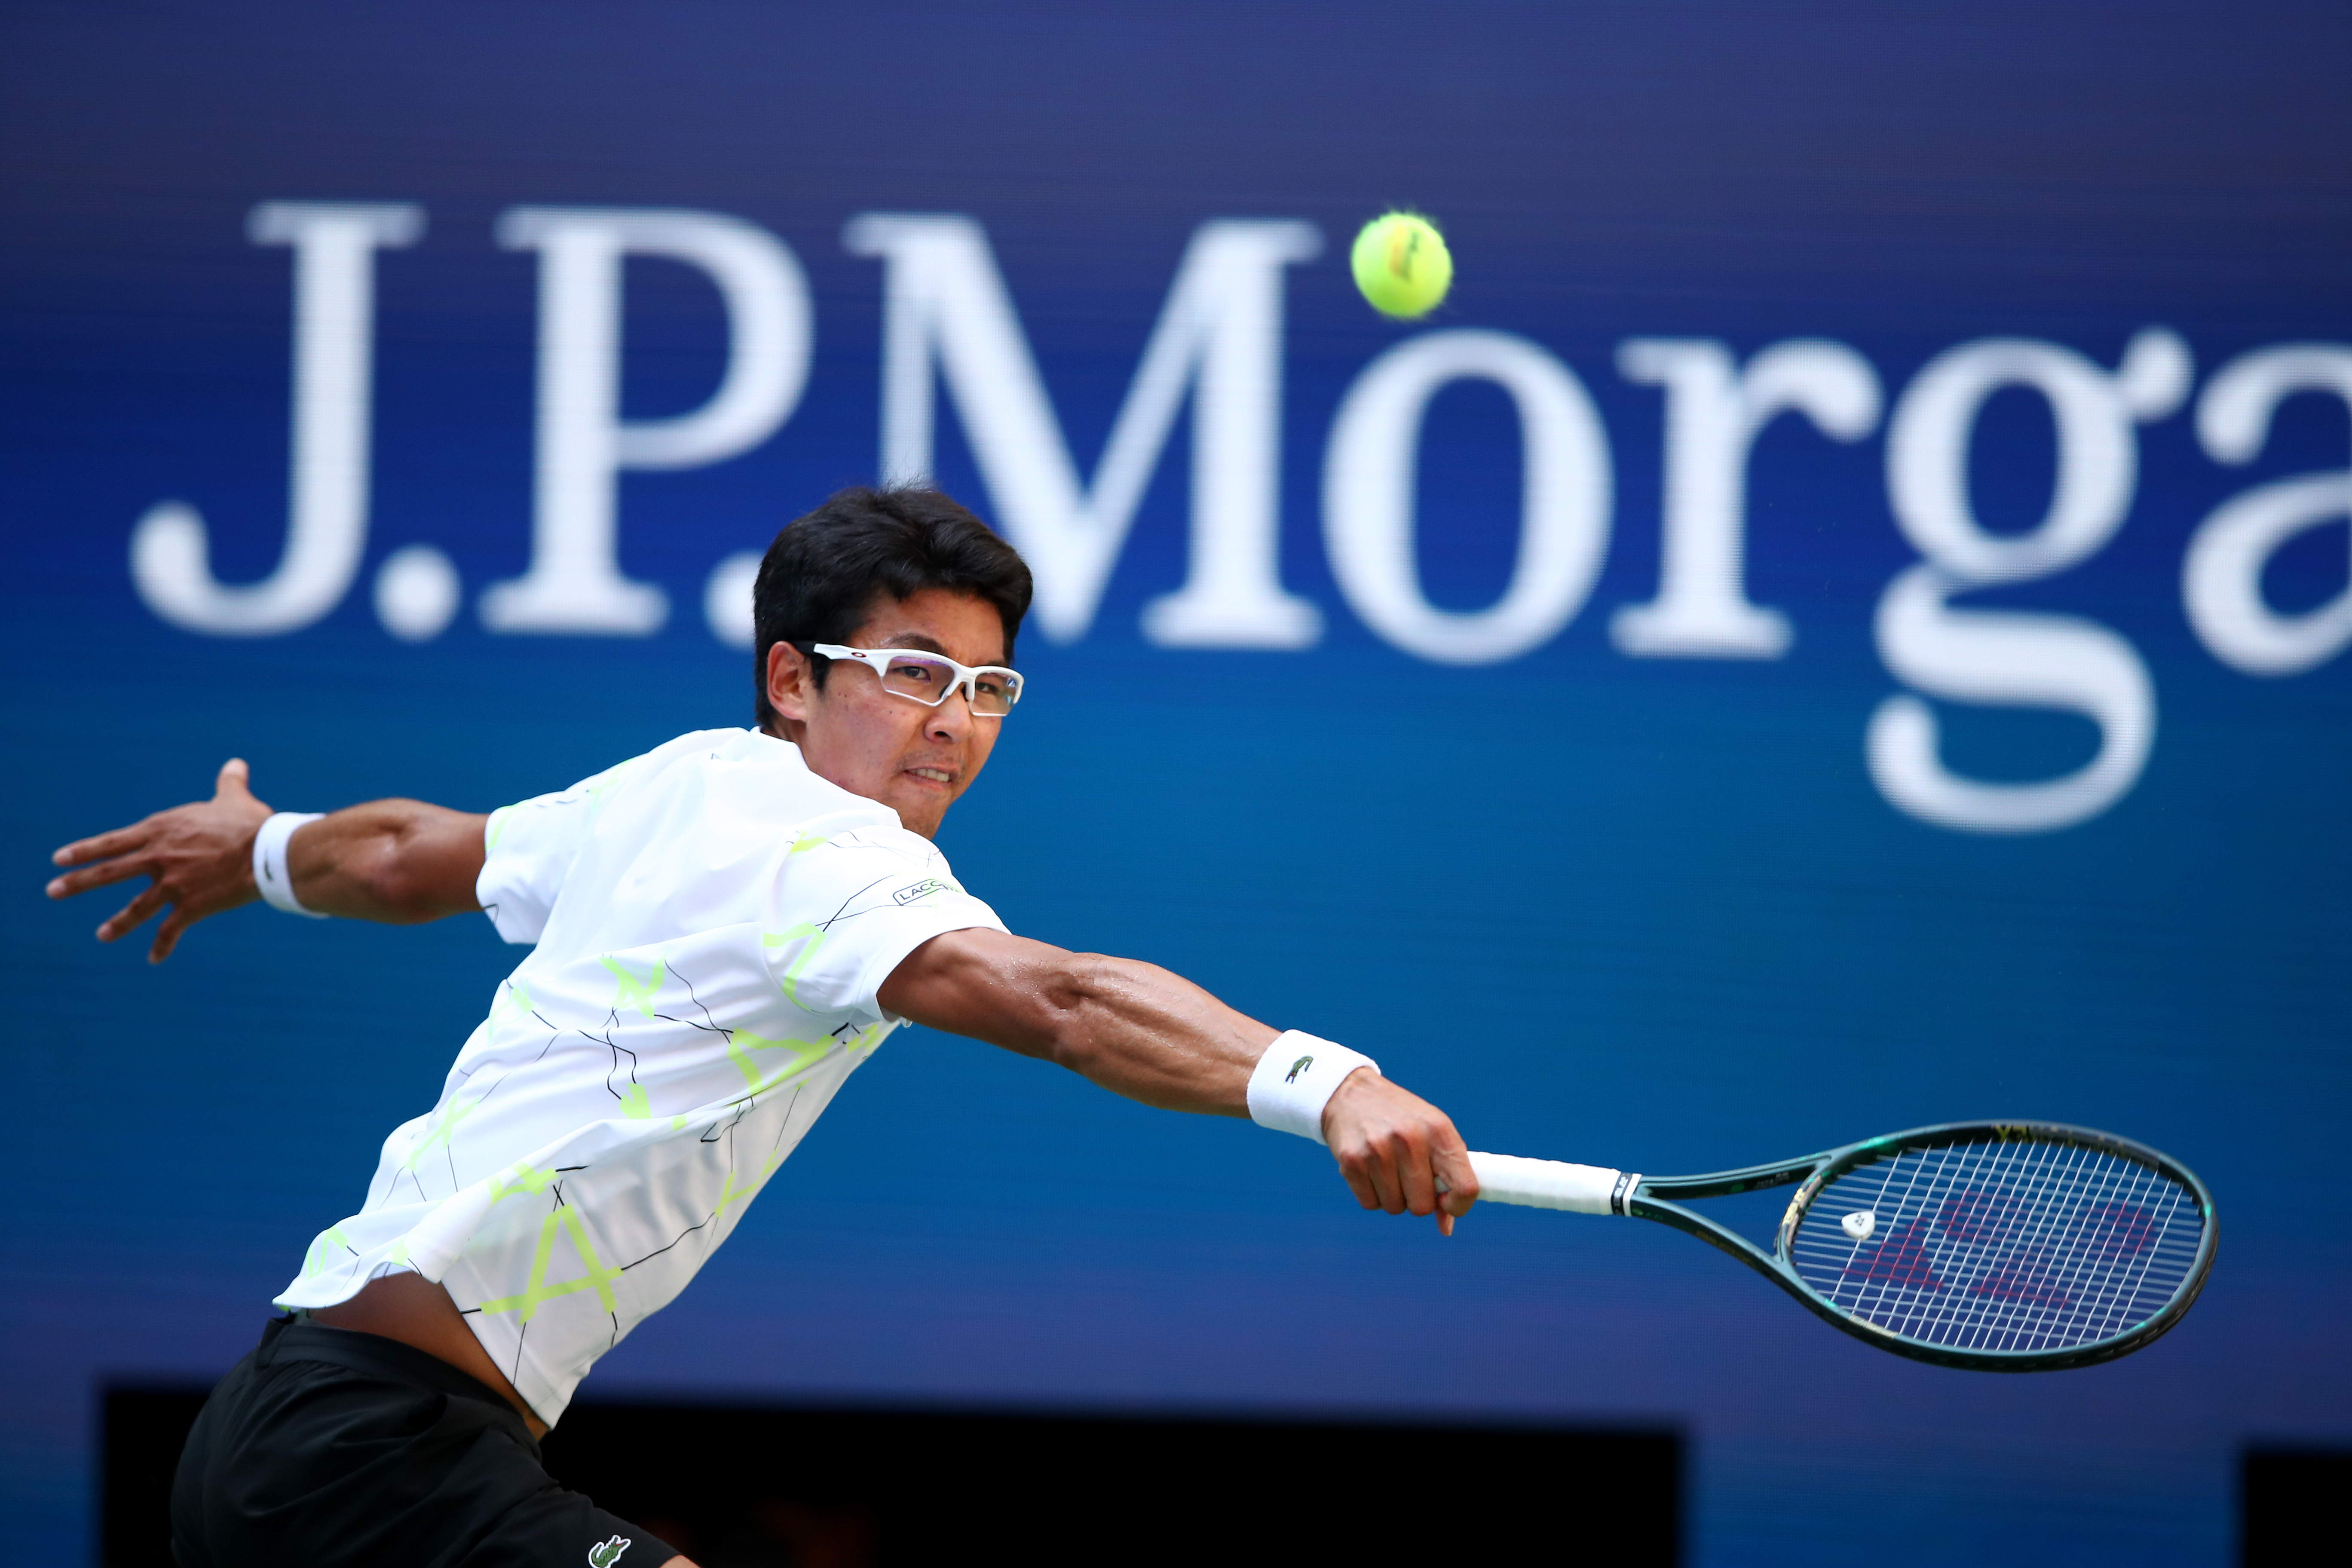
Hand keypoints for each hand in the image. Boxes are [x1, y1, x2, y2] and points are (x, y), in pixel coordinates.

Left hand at [47, 757, 273, 961]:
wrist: (268, 853)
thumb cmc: (251, 823)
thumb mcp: (234, 798)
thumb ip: (229, 782)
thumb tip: (236, 764)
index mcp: (161, 831)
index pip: (112, 842)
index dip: (84, 850)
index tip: (59, 859)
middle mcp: (159, 858)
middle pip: (109, 872)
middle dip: (78, 882)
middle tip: (52, 891)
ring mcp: (173, 884)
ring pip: (136, 908)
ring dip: (117, 923)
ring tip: (102, 935)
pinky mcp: (192, 906)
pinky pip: (171, 930)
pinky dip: (162, 945)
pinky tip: (153, 959)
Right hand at [1321, 1069, 1478, 1234]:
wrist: (1351, 1092)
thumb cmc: (1401, 1118)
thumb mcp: (1431, 1133)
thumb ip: (1446, 1174)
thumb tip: (1446, 1228)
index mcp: (1439, 1130)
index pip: (1465, 1186)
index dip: (1459, 1205)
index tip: (1447, 1201)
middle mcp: (1409, 1139)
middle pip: (1423, 1206)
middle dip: (1417, 1200)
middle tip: (1408, 1176)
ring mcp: (1378, 1150)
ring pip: (1395, 1207)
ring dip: (1392, 1196)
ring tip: (1387, 1167)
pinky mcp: (1351, 1160)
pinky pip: (1370, 1204)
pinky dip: (1371, 1193)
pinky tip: (1369, 1168)